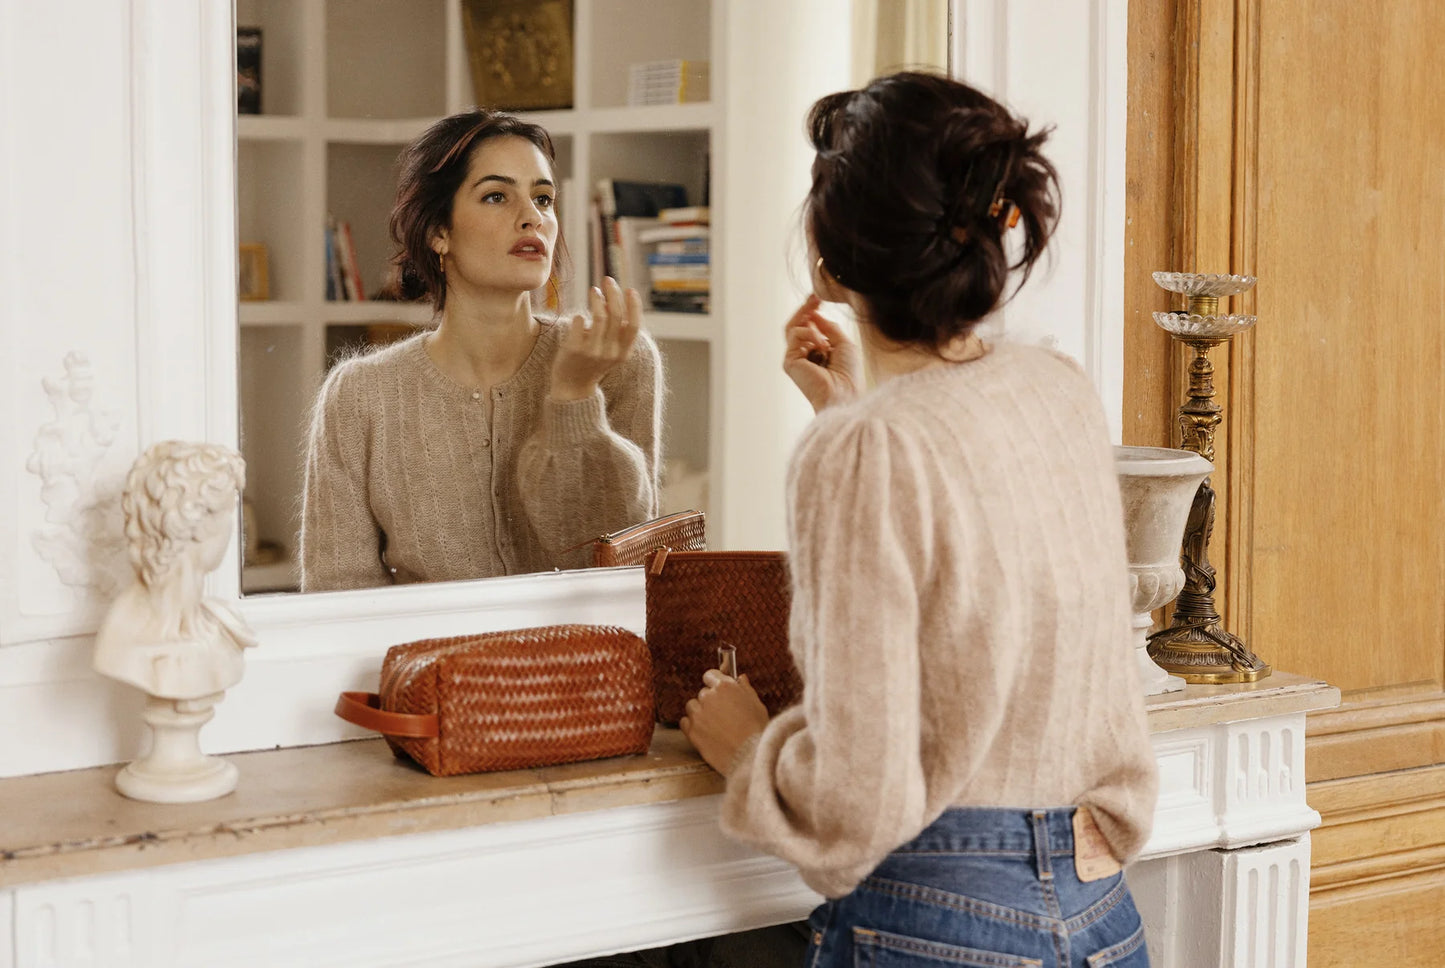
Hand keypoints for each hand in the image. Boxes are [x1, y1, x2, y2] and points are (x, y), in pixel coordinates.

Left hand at [551, 276, 641, 400]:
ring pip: (598, 316)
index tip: (630, 289)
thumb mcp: (610, 350)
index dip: (634, 306)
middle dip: (613, 292)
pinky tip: (578, 317)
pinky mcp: (574, 349)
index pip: (634, 326)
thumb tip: (612, 301)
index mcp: (623, 353)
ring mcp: (592, 351)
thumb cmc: (592, 363)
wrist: (572, 387)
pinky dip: (580, 315)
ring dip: (596, 298)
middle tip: (607, 280)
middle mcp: (610, 353)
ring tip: (593, 291)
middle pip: (616, 315)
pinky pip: (579, 322)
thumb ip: (614, 331)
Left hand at [679, 671, 769, 776]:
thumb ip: (745, 688)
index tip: (718, 691)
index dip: (714, 683)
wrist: (749, 756)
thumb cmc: (756, 730)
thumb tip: (740, 678)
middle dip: (711, 701)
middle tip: (723, 714)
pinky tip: (705, 732)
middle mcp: (709, 697)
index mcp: (725, 687)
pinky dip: (692, 726)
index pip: (710, 675)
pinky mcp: (692, 730)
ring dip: (700, 712)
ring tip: (715, 725)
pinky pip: (685, 722)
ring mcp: (698, 714)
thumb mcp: (756, 704)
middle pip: (703, 693)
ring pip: (692, 706)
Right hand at [783, 295, 863, 412]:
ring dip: (805, 316)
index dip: (812, 311)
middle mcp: (805, 355)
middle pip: (798, 325)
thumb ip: (828, 328)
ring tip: (816, 309)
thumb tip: (814, 314)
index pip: (809, 327)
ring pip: (792, 328)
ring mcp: (796, 359)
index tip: (818, 298)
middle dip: (805, 309)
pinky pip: (794, 336)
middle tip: (814, 296)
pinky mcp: (789, 362)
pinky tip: (821, 343)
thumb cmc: (849, 374)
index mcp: (818, 352)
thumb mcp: (843, 343)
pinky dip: (809, 334)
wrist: (845, 393)